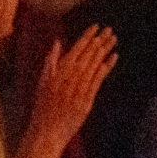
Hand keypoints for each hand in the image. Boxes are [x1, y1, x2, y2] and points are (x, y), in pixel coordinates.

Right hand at [30, 26, 116, 151]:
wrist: (48, 130)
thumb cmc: (42, 106)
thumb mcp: (42, 80)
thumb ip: (51, 60)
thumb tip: (57, 43)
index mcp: (60, 70)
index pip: (77, 48)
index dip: (87, 36)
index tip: (95, 26)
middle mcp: (73, 76)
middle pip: (89, 54)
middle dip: (99, 40)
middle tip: (109, 29)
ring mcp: (82, 87)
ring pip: (96, 64)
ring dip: (105, 50)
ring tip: (113, 39)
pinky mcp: (88, 98)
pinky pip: (100, 79)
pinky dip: (107, 67)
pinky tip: (113, 57)